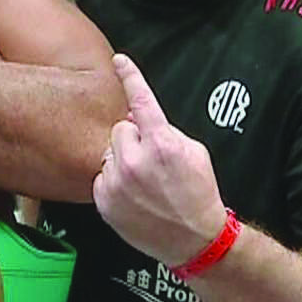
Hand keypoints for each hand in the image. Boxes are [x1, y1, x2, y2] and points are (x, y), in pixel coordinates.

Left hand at [91, 54, 225, 266]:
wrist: (194, 240)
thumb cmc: (198, 195)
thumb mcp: (194, 152)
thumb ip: (166, 131)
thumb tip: (144, 121)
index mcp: (161, 144)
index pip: (140, 101)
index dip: (130, 76)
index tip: (119, 61)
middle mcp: (134, 161)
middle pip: (121, 128)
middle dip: (134, 138)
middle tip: (153, 161)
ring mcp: (116, 182)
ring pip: (110, 152)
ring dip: (123, 160)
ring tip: (145, 183)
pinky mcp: (104, 200)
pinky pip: (102, 176)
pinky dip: (114, 182)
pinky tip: (134, 196)